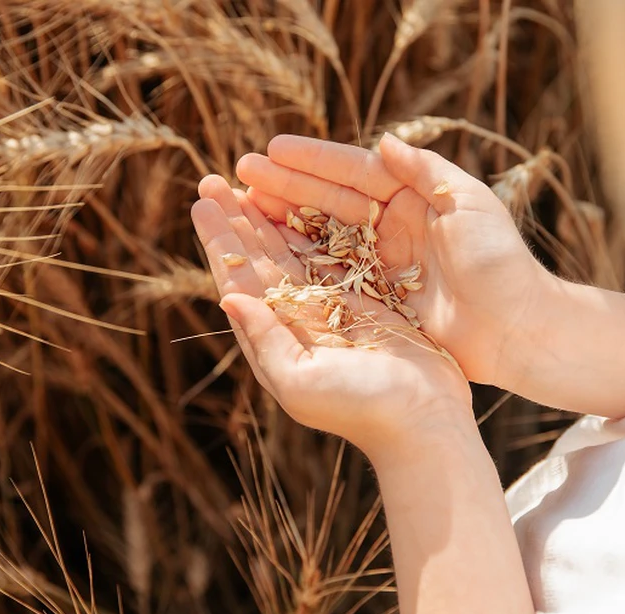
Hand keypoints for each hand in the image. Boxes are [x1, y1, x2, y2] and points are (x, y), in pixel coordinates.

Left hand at [191, 175, 474, 457]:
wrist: (423, 422)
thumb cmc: (360, 409)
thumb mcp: (299, 383)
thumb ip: (264, 341)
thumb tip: (227, 298)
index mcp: (277, 339)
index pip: (240, 281)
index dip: (220, 243)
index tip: (201, 204)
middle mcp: (299, 321)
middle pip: (261, 260)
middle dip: (237, 222)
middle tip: (213, 181)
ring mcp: (333, 309)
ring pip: (294, 253)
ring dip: (270, 220)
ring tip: (248, 184)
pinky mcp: (367, 301)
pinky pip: (336, 256)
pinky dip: (318, 229)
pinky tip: (304, 205)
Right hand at [234, 134, 551, 388]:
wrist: (517, 329)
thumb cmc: (499, 263)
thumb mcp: (469, 204)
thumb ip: (427, 171)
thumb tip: (385, 141)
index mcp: (415, 197)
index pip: (354, 172)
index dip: (312, 161)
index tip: (270, 151)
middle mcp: (393, 226)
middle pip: (329, 200)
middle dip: (285, 187)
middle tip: (239, 175)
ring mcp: (382, 263)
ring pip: (322, 235)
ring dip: (283, 221)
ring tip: (241, 208)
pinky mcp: (377, 298)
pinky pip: (330, 274)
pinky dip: (299, 262)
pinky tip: (267, 253)